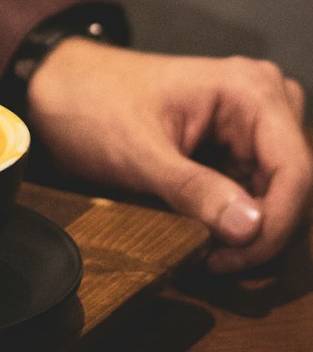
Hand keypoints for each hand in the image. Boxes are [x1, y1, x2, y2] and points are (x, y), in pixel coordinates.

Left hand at [26, 40, 311, 271]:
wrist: (61, 87)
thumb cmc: (93, 105)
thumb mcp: (138, 154)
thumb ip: (194, 190)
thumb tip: (250, 228)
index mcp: (250, 90)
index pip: (296, 171)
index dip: (276, 226)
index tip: (234, 261)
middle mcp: (265, 100)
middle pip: (294, 186)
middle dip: (262, 233)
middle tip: (216, 264)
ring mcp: (254, 123)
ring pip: (279, 195)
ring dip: (251, 231)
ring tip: (207, 253)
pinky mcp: (239, 144)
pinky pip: (257, 192)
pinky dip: (237, 221)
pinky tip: (207, 237)